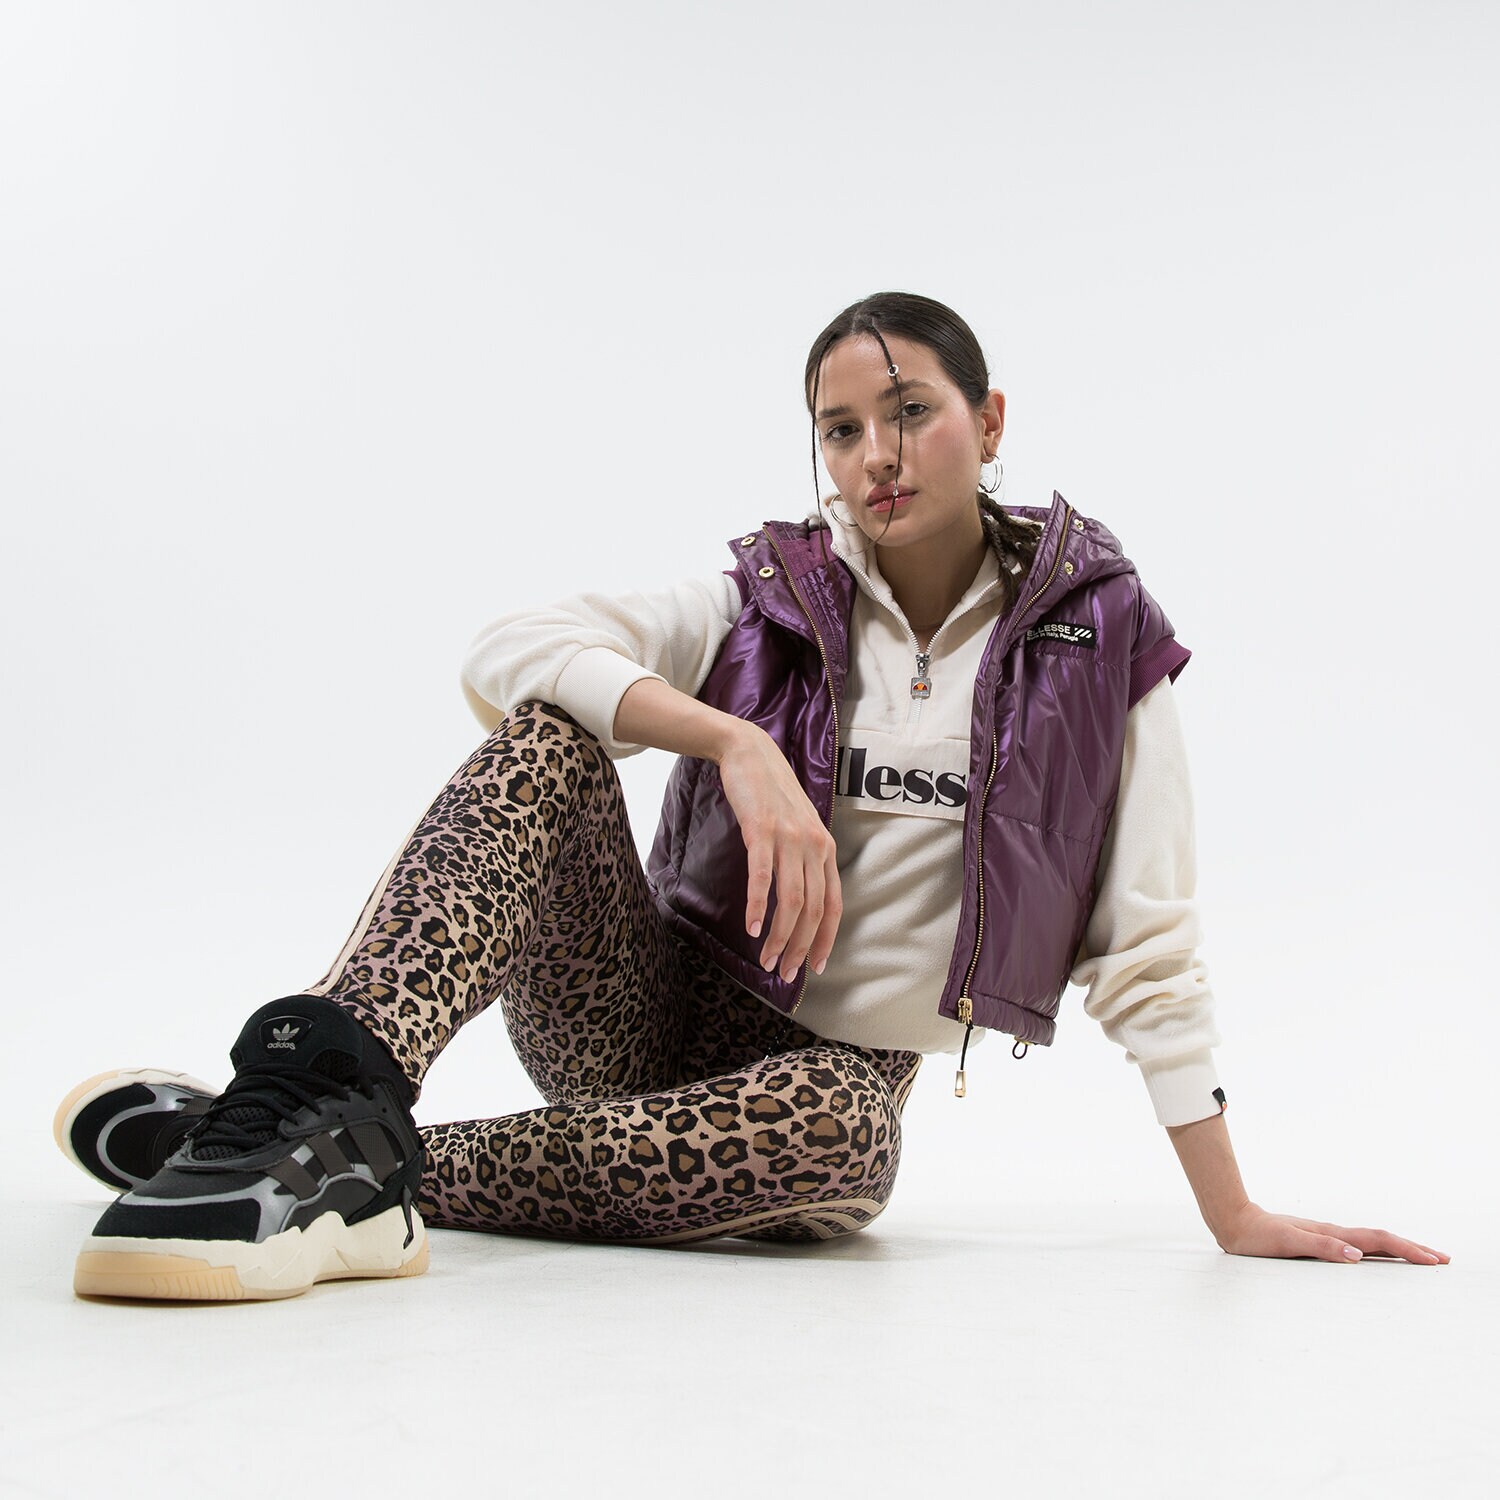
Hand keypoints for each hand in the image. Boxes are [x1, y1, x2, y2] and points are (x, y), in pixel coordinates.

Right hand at [716, 724, 841, 982]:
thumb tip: (799, 900)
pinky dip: (760, 906)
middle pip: (814, 909)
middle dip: (801, 947)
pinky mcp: (761, 830)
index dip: (826, 939)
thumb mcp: (797, 828)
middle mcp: (813, 845)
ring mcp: (789, 838)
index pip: (834, 905)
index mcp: (825, 849)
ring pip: (792, 899)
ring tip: (767, 960)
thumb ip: (803, 860)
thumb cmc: (771, 796)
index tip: (815, 967)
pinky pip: (763, 876)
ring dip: (780, 936)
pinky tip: (753, 929)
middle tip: (785, 973)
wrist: (751, 754)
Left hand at [1216, 1202, 1450, 1264]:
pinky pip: (1357, 1246)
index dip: (1408, 1250)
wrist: (1235, 1221)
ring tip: (1421, 1257)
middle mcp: (1333, 1233)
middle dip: (1413, 1249)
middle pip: (1381, 1239)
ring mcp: (1327, 1236)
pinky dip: (1377, 1252)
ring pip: (1371, 1242)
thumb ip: (1322, 1247)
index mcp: (1332, 1234)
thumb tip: (1358, 1255)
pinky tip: (1379, 1258)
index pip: (1378, 1241)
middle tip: (1442, 1259)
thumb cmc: (1258, 1236)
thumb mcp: (1287, 1243)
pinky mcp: (1318, 1241)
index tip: (1434, 1260)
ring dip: (1398, 1249)